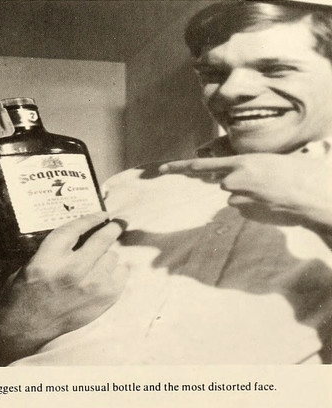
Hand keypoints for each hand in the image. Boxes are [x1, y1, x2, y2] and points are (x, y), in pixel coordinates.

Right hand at [0, 213, 126, 365]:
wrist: (24, 327)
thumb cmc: (24, 293)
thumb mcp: (32, 262)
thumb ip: (56, 248)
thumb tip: (83, 234)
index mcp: (49, 258)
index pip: (75, 228)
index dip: (91, 218)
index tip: (101, 214)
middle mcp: (71, 270)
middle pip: (101, 240)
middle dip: (112, 229)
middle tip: (116, 225)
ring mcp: (90, 286)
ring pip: (113, 257)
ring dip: (107, 256)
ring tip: (99, 259)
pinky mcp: (102, 300)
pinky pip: (121, 276)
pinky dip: (116, 272)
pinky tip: (107, 273)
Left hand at [159, 154, 331, 226]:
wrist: (314, 196)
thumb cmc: (298, 174)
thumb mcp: (269, 162)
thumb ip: (244, 168)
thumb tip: (226, 180)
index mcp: (241, 163)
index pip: (201, 166)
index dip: (180, 167)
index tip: (161, 169)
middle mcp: (234, 181)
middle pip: (224, 183)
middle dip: (239, 183)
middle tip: (264, 183)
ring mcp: (238, 200)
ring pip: (236, 197)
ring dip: (250, 195)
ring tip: (273, 193)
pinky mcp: (245, 214)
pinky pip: (245, 208)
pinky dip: (255, 207)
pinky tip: (272, 204)